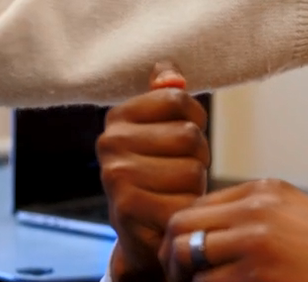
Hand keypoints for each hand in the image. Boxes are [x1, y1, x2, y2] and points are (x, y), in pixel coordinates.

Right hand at [100, 62, 209, 281]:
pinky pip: (184, 200)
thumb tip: (167, 68)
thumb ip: (165, 96)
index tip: (182, 142)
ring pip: (192, 169)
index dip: (195, 120)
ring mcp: (116, 176)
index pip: (179, 99)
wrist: (144, 238)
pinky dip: (187, 209)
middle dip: (197, 158)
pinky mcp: (127, 209)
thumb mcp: (164, 132)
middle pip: (189, 135)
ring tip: (174, 194)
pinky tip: (171, 213)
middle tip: (179, 175)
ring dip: (194, 187)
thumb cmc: (161, 179)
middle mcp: (110, 142)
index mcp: (119, 117)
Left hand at [161, 179, 307, 281]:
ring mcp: (257, 243)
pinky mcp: (260, 277)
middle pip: (178, 232)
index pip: (190, 208)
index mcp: (262, 191)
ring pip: (188, 267)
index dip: (178, 240)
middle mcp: (255, 210)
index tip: (184, 265)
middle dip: (172, 263)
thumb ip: (248, 217)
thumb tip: (193, 238)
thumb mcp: (293, 218)